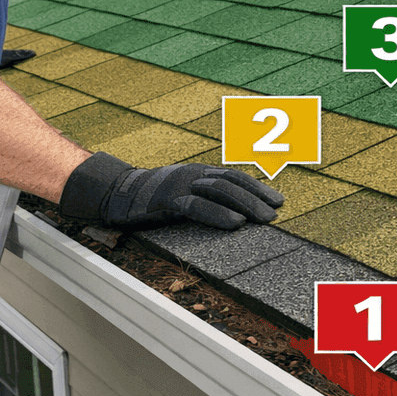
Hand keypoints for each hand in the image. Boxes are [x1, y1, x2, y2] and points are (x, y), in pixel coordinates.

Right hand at [58, 152, 284, 229]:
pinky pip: (196, 206)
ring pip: (218, 191)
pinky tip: (234, 223)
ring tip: (262, 220)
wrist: (117, 193)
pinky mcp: (166, 201)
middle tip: (275, 214)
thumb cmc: (155, 197)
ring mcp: (179, 185)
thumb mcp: (185, 192)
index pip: (234, 176)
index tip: (279, 201)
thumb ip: (208, 198)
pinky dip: (217, 214)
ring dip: (244, 205)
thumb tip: (239, 212)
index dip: (257, 188)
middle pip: (231, 183)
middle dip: (256, 198)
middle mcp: (193, 174)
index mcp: (199, 172)